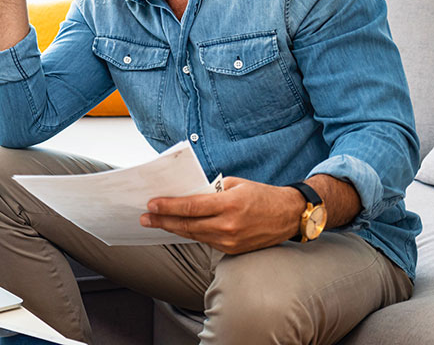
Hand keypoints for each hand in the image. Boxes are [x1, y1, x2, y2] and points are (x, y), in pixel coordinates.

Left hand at [140, 177, 306, 253]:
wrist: (289, 216)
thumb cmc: (262, 195)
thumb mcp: (236, 184)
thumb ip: (211, 190)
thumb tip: (187, 194)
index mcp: (229, 205)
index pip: (191, 207)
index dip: (168, 206)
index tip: (151, 204)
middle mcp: (228, 226)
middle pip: (187, 225)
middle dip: (162, 221)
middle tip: (144, 218)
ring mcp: (230, 241)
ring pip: (193, 235)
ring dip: (172, 229)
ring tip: (155, 223)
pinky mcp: (232, 250)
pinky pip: (205, 240)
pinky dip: (190, 234)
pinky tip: (177, 228)